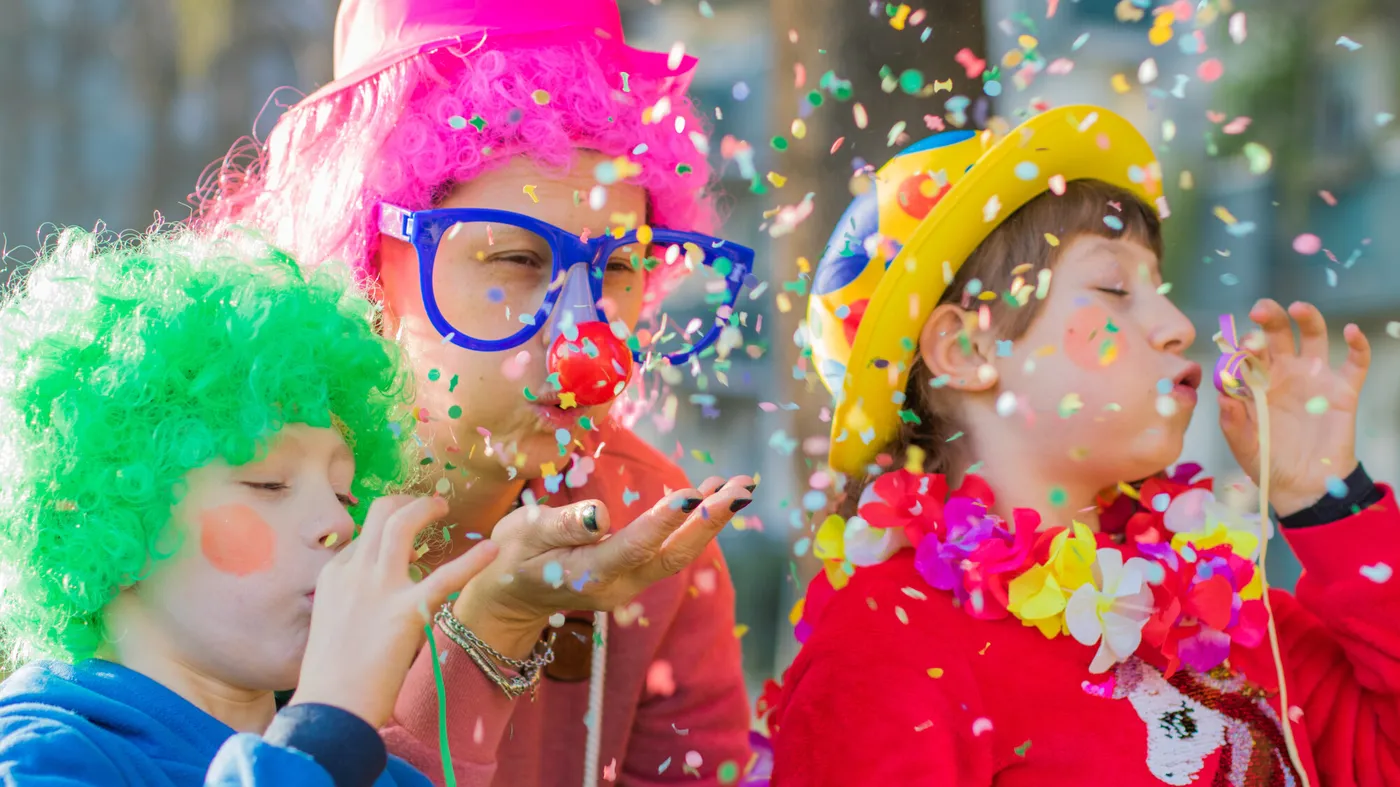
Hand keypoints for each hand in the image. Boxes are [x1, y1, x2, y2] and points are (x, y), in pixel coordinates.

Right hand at [291, 495, 497, 726]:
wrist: (330, 708)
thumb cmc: (332, 677)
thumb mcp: (331, 624)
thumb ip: (354, 599)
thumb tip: (380, 593)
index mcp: (334, 577)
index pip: (363, 538)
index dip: (385, 532)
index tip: (405, 538)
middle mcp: (354, 573)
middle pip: (380, 515)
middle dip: (406, 502)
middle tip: (429, 505)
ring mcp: (379, 588)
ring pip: (402, 525)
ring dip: (426, 508)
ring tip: (444, 506)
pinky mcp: (407, 612)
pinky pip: (445, 577)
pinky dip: (472, 562)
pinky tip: (493, 551)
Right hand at [451, 476, 753, 658]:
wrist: (509, 599)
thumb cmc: (511, 558)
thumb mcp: (523, 536)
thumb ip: (562, 525)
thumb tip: (601, 515)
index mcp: (588, 574)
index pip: (634, 547)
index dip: (663, 521)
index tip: (692, 494)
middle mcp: (618, 585)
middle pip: (673, 556)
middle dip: (710, 521)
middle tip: (742, 488)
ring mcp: (630, 584)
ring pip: (678, 554)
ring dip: (710, 520)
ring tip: (738, 485)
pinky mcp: (634, 576)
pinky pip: (670, 550)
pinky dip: (694, 523)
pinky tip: (710, 496)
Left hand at [1218, 300, 1370, 516]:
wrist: (1303, 486)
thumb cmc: (1266, 462)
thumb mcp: (1243, 445)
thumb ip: (1232, 422)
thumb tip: (1223, 396)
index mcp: (1255, 382)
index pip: (1247, 355)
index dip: (1242, 345)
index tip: (1239, 343)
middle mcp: (1283, 373)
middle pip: (1277, 335)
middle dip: (1269, 319)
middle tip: (1260, 310)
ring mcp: (1314, 378)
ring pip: (1313, 337)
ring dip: (1307, 319)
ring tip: (1298, 307)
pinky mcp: (1343, 390)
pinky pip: (1355, 363)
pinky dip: (1357, 344)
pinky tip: (1350, 331)